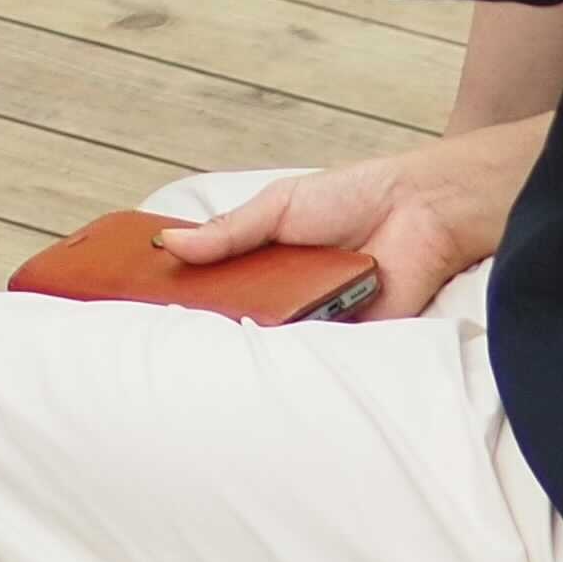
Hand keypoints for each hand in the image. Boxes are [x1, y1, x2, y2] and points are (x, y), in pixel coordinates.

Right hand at [159, 123, 542, 320]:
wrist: (422, 212)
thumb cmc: (352, 197)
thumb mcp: (276, 207)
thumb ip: (227, 232)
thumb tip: (167, 243)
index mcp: (265, 257)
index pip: (216, 278)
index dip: (184, 289)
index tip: (140, 299)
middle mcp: (287, 290)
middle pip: (238, 313)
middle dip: (206, 321)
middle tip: (160, 334)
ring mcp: (319, 315)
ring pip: (272, 336)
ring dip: (246, 340)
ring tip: (198, 354)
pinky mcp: (353, 338)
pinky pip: (316, 354)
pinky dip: (293, 358)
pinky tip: (260, 364)